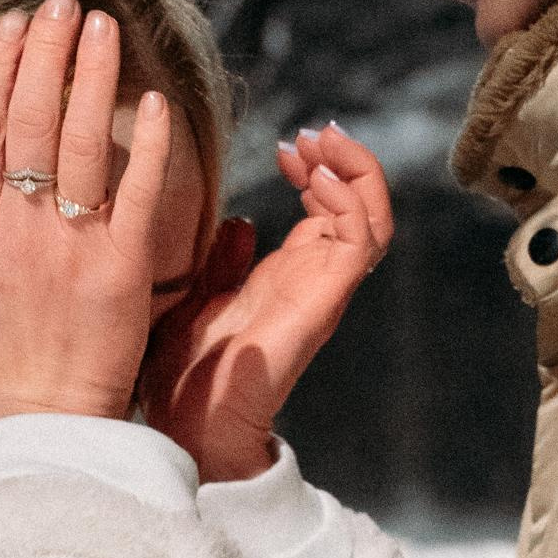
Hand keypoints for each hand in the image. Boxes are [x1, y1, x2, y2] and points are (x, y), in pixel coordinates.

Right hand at [0, 0, 171, 425]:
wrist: (43, 414)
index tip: (12, 22)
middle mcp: (16, 227)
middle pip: (29, 121)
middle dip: (45, 53)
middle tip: (61, 2)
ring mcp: (69, 245)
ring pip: (80, 143)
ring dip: (92, 78)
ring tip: (102, 27)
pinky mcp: (122, 268)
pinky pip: (135, 193)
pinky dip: (146, 146)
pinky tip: (154, 102)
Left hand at [141, 125, 393, 481]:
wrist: (185, 423)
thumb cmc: (184, 373)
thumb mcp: (197, 296)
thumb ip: (224, 261)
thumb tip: (240, 220)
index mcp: (288, 276)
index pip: (329, 212)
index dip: (318, 171)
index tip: (285, 145)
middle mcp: (315, 280)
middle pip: (362, 208)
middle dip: (345, 160)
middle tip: (312, 133)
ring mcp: (323, 290)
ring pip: (374, 219)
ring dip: (354, 172)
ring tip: (319, 143)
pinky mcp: (324, 301)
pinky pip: (360, 242)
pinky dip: (347, 201)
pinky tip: (314, 179)